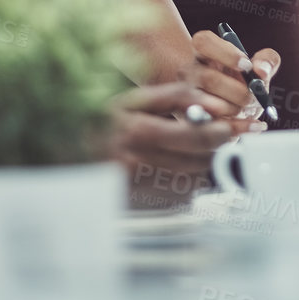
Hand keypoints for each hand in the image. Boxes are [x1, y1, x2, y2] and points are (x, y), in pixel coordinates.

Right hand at [111, 82, 249, 209]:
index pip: (197, 137)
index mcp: (139, 132)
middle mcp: (139, 163)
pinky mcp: (139, 202)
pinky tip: (175, 168)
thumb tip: (215, 105)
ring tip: (193, 152)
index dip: (221, 132)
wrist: (70, 151)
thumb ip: (177, 96)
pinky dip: (186, 181)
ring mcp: (139, 187)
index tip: (228, 127)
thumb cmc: (102, 121)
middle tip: (218, 139)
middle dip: (215, 150)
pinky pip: (178, 195)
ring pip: (192, 181)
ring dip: (202, 166)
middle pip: (199, 162)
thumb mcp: (135, 98)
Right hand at [186, 30, 278, 125]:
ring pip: (207, 103)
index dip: (226, 54)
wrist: (236, 112)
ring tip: (245, 110)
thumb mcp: (260, 69)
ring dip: (234, 109)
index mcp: (204, 52)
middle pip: (208, 78)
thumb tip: (261, 70)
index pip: (203, 41)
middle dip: (237, 91)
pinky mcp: (191, 121)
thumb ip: (267, 61)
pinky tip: (250, 125)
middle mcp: (189, 72)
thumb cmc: (245, 85)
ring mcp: (185, 97)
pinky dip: (236, 127)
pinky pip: (211, 126)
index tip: (246, 66)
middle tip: (253, 97)